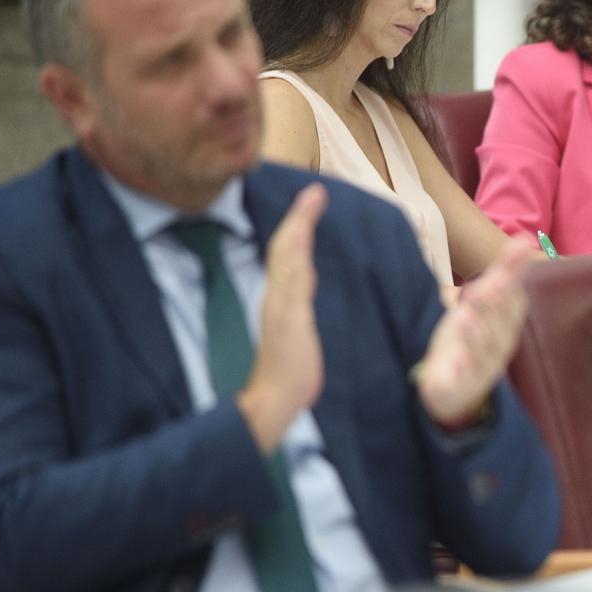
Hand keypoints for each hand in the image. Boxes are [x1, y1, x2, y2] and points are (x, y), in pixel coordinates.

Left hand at [237, 183, 327, 453]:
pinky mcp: (291, 319)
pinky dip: (302, 258)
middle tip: (315, 194)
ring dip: (300, 233)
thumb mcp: (294, 324)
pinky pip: (295, 276)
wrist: (275, 400)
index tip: (316, 191)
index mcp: (282, 290)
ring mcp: (283, 306)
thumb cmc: (289, 369)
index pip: (291, 244)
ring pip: (289, 259)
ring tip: (312, 215)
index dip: (302, 217)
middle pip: (288, 246)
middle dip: (300, 217)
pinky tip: (310, 261)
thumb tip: (297, 248)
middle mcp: (280, 292)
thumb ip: (295, 287)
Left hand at [415, 237, 530, 427]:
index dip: (507, 292)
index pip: (512, 308)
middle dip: (493, 308)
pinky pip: (464, 379)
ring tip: (466, 317)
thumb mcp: (486, 302)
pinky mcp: (462, 386)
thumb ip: (506, 272)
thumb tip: (526, 240)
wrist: (456, 384)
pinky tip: (457, 361)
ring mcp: (481, 368)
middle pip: (498, 327)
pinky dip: (462, 370)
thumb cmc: (473, 335)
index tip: (501, 275)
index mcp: (505, 326)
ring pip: (482, 351)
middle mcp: (498, 346)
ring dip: (476, 335)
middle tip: (489, 287)